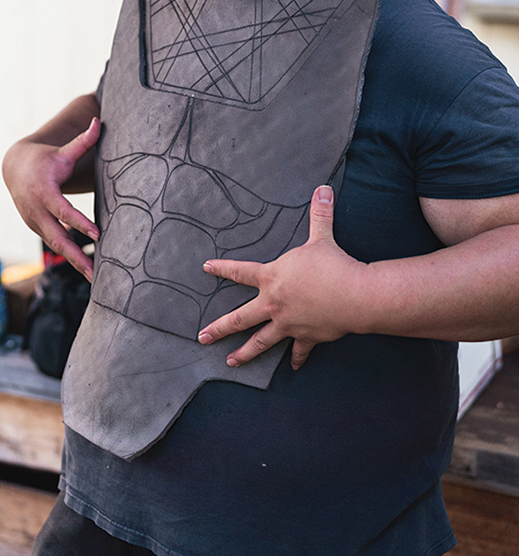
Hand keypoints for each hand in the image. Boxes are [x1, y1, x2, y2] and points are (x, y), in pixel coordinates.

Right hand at [2, 117, 100, 279]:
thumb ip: (84, 140)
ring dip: (74, 262)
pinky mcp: (36, 229)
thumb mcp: (63, 151)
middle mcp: (36, 211)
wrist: (16, 168)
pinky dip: (69, 258)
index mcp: (44, 191)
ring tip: (96, 278)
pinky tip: (87, 269)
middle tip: (95, 272)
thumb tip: (100, 121)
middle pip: (57, 237)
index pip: (63, 210)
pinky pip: (54, 245)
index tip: (98, 234)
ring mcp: (34, 222)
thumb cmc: (46, 159)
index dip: (79, 222)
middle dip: (76, 256)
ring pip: (56, 246)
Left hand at [198, 186, 364, 369]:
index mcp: (272, 278)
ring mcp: (288, 323)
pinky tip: (293, 367)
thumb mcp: (321, 237)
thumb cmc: (333, 266)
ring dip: (245, 353)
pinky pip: (299, 351)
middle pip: (240, 318)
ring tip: (230, 362)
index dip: (222, 269)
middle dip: (219, 329)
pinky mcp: (306, 337)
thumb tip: (323, 189)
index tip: (206, 268)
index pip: (240, 271)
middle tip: (202, 337)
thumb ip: (319, 213)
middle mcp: (274, 304)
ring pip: (260, 341)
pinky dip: (297, 358)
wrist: (353, 295)